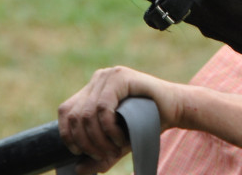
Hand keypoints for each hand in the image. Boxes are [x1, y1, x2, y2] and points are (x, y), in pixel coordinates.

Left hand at [57, 66, 178, 173]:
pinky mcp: (122, 77)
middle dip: (86, 142)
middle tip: (102, 156)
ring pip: (87, 113)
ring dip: (98, 139)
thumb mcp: (117, 143)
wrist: (175, 110)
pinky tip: (120, 138)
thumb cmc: (146, 125)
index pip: (66, 111)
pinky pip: (104, 107)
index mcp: (92, 90)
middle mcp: (98, 79)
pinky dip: (109, 128)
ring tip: (113, 150)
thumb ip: (99, 155)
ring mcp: (109, 76)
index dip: (68, 135)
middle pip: (75, 115)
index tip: (81, 153)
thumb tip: (78, 169)